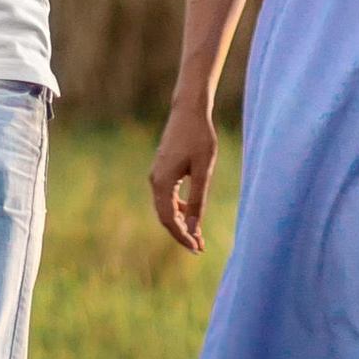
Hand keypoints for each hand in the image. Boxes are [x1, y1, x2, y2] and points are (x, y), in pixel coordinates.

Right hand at [150, 102, 217, 252]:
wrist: (189, 111)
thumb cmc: (200, 138)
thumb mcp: (203, 171)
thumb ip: (197, 200)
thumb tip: (192, 228)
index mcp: (163, 182)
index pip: (169, 219)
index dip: (182, 236)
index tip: (197, 248)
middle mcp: (155, 180)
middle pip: (164, 216)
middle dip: (181, 233)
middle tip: (199, 247)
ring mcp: (156, 174)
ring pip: (165, 207)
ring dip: (180, 222)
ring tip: (197, 234)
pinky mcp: (162, 169)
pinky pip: (167, 196)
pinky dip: (178, 208)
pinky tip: (191, 212)